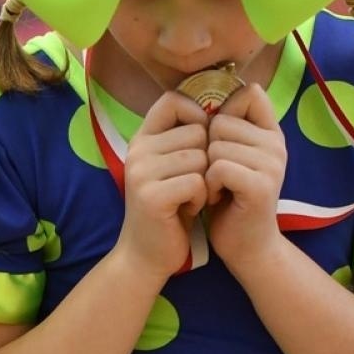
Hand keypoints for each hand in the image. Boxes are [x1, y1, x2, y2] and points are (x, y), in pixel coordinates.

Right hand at [114, 92, 209, 285]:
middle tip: (192, 182)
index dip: (197, 113)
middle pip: (197, 132)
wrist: (146, 253)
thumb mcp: (171, 167)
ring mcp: (141, 173)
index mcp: (141, 139)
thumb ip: (183, 139)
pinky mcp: (152, 196)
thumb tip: (215, 110)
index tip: (203, 139)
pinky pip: (197, 182)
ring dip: (204, 181)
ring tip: (189, 197)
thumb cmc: (168, 208)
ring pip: (200, 157)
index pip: (173, 100)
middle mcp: (137, 151)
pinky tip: (186, 209)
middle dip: (206, 158)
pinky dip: (199, 198)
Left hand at [205, 83, 286, 271]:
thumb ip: (225, 127)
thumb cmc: (228, 199)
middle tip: (215, 175)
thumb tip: (205, 90)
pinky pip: (219, 166)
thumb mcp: (227, 157)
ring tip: (217, 188)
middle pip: (222, 120)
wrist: (245, 245)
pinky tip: (217, 198)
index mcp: (270, 132)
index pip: (249, 93)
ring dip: (206, 169)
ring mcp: (273, 163)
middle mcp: (277, 143)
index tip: (214, 139)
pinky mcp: (262, 185)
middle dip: (206, 148)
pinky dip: (209, 184)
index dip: (222, 110)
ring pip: (217, 143)